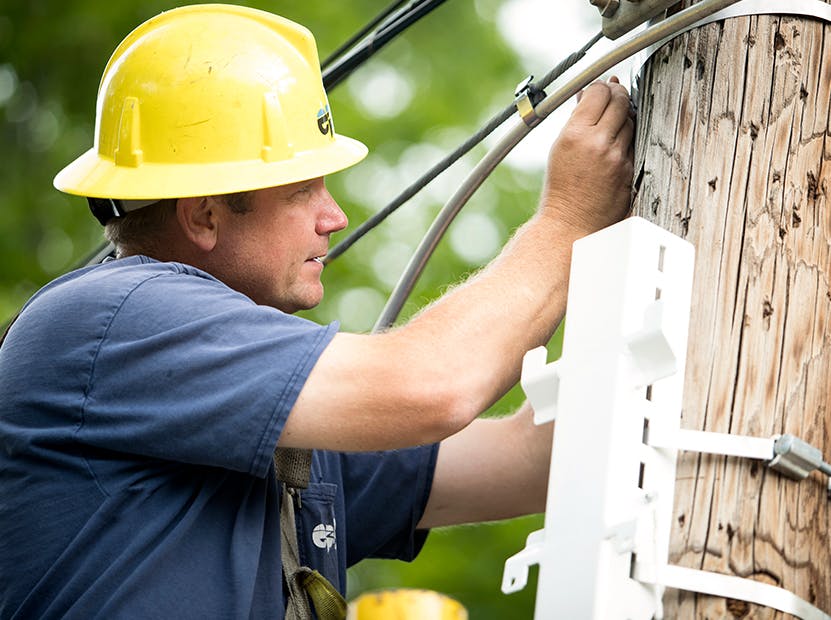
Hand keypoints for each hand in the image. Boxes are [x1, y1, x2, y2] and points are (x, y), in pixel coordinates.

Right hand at [540, 77, 634, 236]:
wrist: (570, 224)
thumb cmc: (561, 189)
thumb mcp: (559, 149)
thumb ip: (575, 120)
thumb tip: (586, 96)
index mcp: (575, 135)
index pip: (598, 92)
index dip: (600, 86)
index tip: (599, 89)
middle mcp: (599, 144)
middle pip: (620, 101)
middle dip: (617, 94)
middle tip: (613, 95)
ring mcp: (618, 158)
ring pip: (631, 120)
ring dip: (625, 115)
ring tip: (614, 118)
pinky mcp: (630, 171)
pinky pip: (635, 143)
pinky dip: (628, 137)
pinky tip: (619, 140)